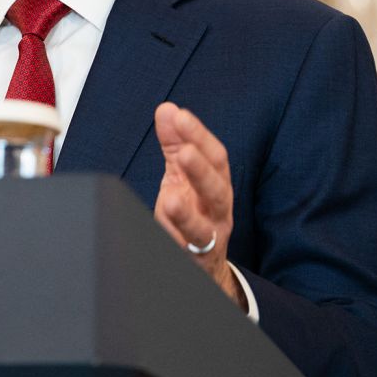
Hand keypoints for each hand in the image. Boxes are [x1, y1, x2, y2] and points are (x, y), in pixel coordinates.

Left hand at [153, 102, 242, 309]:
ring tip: (170, 200)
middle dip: (202, 173)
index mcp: (217, 187)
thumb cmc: (195, 213)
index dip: (200, 136)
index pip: (215, 158)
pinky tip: (158, 229)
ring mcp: (206, 241)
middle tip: (186, 153)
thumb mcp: (183, 176)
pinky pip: (181, 253)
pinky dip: (171, 243)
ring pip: (201, 232)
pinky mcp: (191, 262)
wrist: (206, 267)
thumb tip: (167, 109)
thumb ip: (175, 144)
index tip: (180, 116)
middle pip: (217, 192)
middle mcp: (217, 214)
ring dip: (186, 217)